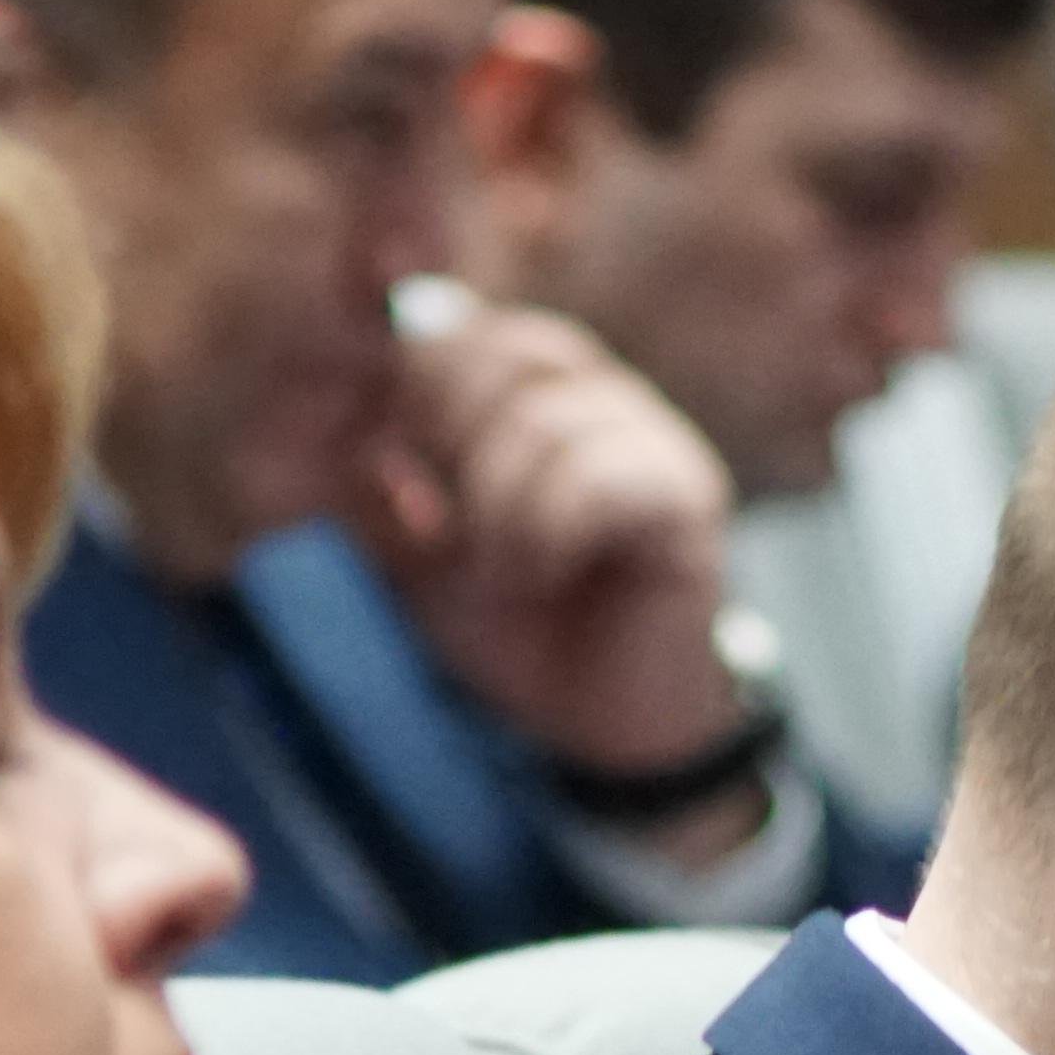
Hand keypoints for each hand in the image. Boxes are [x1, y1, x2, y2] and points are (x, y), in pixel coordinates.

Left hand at [355, 293, 758, 825]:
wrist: (595, 724)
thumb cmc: (513, 629)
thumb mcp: (416, 555)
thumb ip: (380, 493)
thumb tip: (366, 448)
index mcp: (538, 390)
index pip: (468, 331)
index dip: (417, 393)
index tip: (405, 480)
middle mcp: (601, 395)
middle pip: (506, 352)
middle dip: (451, 444)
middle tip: (448, 525)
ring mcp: (652, 437)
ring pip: (544, 424)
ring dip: (494, 511)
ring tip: (497, 574)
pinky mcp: (688, 495)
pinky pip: (596, 481)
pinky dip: (543, 535)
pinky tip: (537, 576)